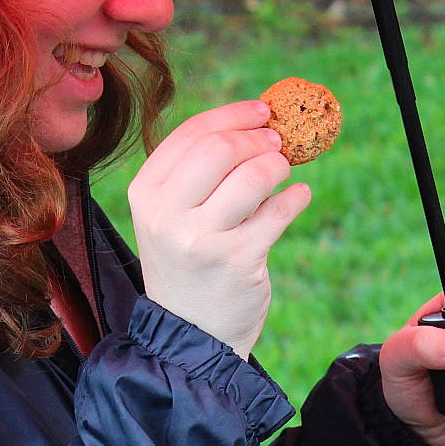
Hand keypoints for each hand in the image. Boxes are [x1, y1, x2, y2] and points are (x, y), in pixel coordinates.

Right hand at [129, 100, 310, 357]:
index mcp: (146, 194)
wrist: (191, 334)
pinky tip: (298, 197)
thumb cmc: (188, 264)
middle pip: (222, 149)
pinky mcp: (238, 261)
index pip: (192, 133)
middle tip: (278, 143)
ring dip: (279, 166)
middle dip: (259, 139)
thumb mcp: (170, 217)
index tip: (262, 112)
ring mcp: (202, 240)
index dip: (234, 115)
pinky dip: (296, 197)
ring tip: (284, 173)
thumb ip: (198, 173)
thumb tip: (254, 122)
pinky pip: (279, 211)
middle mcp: (167, 215)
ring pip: (254, 176)